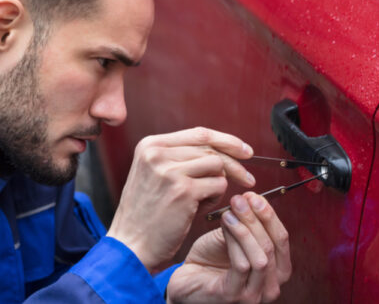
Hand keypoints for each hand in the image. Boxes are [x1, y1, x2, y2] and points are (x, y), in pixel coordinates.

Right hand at [106, 127, 254, 269]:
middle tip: (248, 179)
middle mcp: (158, 153)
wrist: (131, 244)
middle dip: (234, 164)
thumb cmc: (147, 214)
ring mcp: (170, 171)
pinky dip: (216, 197)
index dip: (227, 141)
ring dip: (219, 183)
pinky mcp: (183, 191)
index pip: (199, 133)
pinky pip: (218, 185)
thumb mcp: (154, 174)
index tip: (245, 150)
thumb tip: (222, 150)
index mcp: (150, 145)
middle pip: (211, 149)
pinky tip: (201, 208)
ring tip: (205, 199)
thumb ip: (180, 158)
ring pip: (217, 166)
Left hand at [167, 192, 291, 302]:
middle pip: (274, 246)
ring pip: (261, 257)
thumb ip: (247, 224)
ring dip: (246, 229)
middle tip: (241, 200)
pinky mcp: (233, 296)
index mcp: (275, 271)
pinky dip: (235, 241)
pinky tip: (226, 225)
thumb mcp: (234, 237)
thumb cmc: (210, 261)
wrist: (185, 280)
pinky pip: (242, 265)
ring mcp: (253, 296)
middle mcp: (270, 287)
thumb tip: (251, 198)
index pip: (282, 239)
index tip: (255, 197)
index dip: (269, 215)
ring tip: (230, 211)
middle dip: (258, 218)